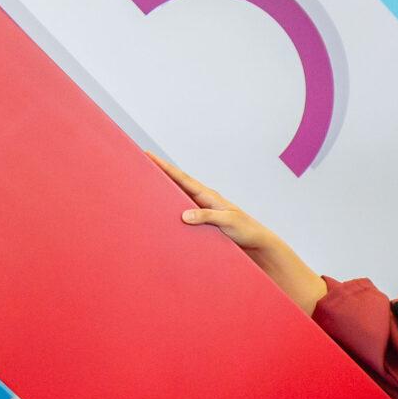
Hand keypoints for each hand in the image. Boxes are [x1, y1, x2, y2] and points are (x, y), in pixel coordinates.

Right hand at [149, 152, 276, 252]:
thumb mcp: (227, 222)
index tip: (149, 155)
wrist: (256, 243)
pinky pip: (182, 212)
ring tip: (146, 184)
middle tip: (142, 164)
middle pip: (177, 184)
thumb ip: (207, 217)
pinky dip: (171, 209)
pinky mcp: (202, 222)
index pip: (182, 178)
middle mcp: (203, 200)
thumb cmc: (245, 230)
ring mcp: (202, 210)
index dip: (165, 167)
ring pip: (178, 197)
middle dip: (159, 173)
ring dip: (164, 190)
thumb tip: (184, 215)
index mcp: (208, 195)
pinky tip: (161, 211)